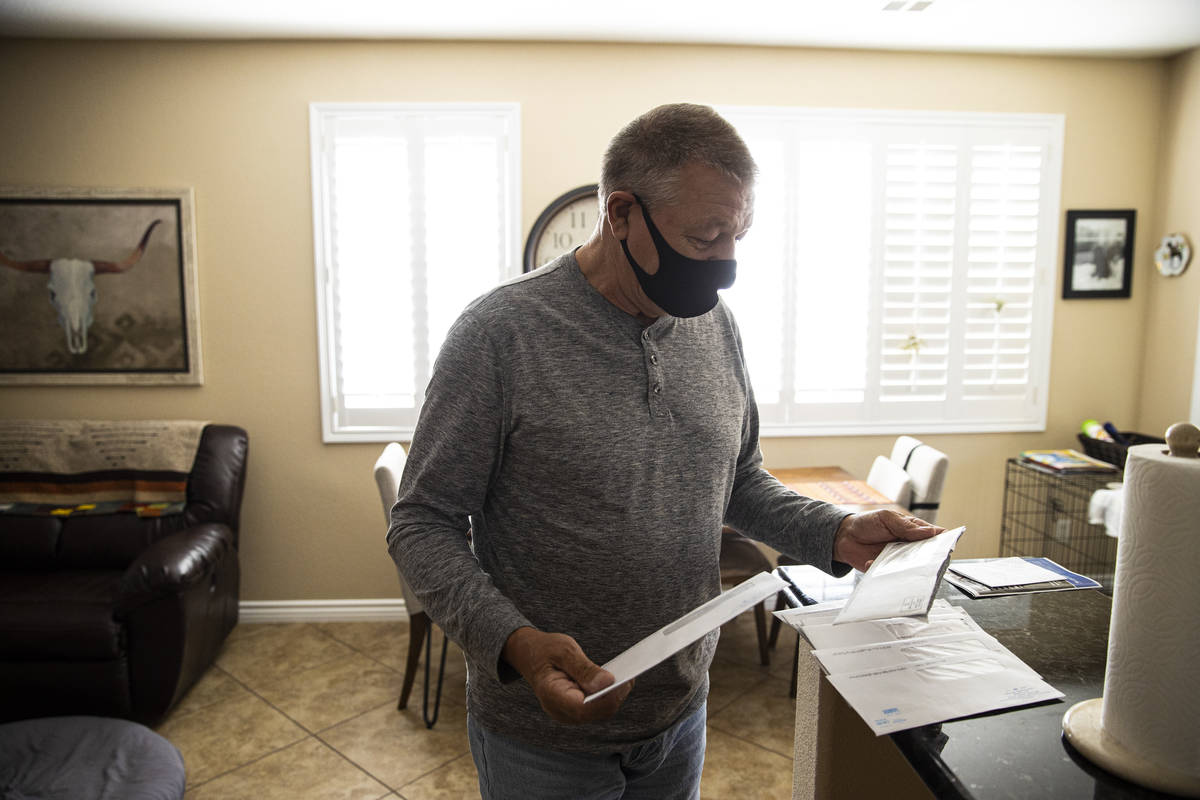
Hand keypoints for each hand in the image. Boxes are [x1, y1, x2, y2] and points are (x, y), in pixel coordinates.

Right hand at [501, 627, 630, 723]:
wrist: (530, 655)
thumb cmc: (546, 650)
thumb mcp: (564, 650)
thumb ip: (584, 668)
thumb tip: (608, 682)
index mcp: (551, 695)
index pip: (584, 707)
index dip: (606, 697)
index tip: (624, 679)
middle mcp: (559, 711)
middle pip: (596, 712)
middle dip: (615, 695)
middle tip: (631, 674)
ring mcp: (567, 714)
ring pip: (600, 712)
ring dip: (615, 695)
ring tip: (628, 674)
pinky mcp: (576, 711)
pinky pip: (597, 708)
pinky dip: (609, 695)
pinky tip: (618, 679)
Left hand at [833, 510, 943, 571]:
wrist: (844, 537)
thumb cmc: (867, 523)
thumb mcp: (887, 518)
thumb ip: (906, 526)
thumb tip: (930, 532)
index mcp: (914, 530)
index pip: (935, 536)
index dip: (943, 542)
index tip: (947, 547)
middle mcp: (910, 547)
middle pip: (928, 556)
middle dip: (928, 559)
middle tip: (924, 559)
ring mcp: (900, 560)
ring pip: (913, 568)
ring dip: (908, 568)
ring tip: (899, 563)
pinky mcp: (888, 570)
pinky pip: (894, 575)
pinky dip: (887, 572)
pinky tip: (873, 562)